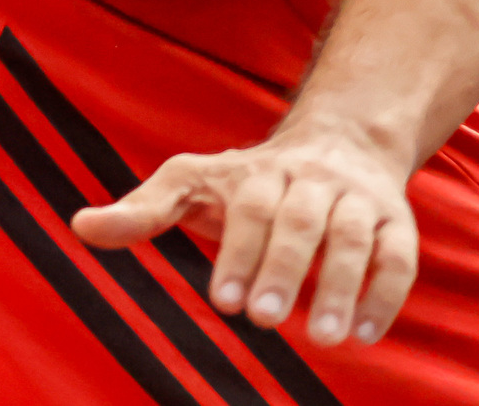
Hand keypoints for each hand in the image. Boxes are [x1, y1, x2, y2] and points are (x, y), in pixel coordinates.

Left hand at [69, 126, 417, 348]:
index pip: (247, 206)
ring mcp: (356, 199)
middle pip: (299, 221)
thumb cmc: (248, 178)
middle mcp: (309, 180)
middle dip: (282, 268)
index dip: (237, 252)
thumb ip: (143, 210)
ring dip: (339, 286)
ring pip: (352, 238)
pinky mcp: (394, 221)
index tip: (222, 300)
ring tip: (325, 338)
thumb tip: (80, 226)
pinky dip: (384, 294)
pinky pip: (398, 256)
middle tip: (263, 318)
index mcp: (255, 171)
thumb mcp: (191, 182)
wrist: (340, 140)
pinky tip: (364, 334)